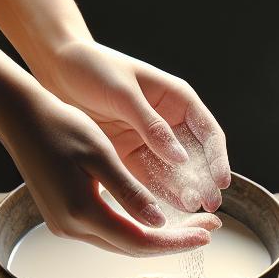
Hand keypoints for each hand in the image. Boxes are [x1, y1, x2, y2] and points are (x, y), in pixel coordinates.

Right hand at [0, 92, 217, 255]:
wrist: (19, 117)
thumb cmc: (60, 126)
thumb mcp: (101, 155)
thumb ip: (129, 193)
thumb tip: (158, 224)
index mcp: (81, 213)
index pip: (141, 241)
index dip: (177, 241)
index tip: (208, 234)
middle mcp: (71, 227)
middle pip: (133, 247)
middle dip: (174, 241)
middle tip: (210, 229)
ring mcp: (64, 225)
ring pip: (120, 241)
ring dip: (156, 235)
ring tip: (191, 224)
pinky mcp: (63, 217)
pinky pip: (107, 230)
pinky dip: (135, 227)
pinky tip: (157, 218)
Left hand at [35, 40, 231, 212]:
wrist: (57, 67)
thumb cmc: (93, 68)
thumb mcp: (124, 93)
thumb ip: (151, 126)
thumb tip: (180, 158)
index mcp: (176, 99)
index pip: (208, 133)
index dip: (218, 158)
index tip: (221, 182)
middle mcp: (168, 122)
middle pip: (195, 157)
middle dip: (203, 181)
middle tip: (208, 205)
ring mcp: (149, 141)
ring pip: (173, 172)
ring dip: (182, 190)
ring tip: (190, 210)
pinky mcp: (128, 155)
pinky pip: (147, 178)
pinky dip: (156, 193)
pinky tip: (165, 209)